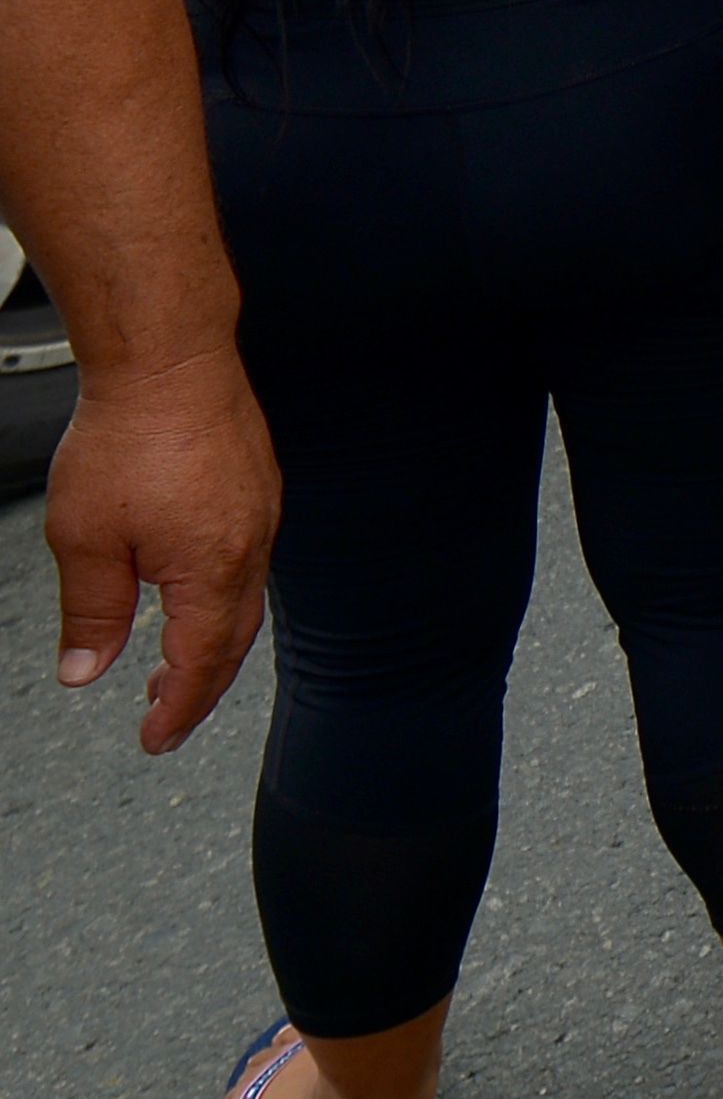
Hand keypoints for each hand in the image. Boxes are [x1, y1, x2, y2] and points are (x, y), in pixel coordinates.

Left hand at [43, 345, 277, 753]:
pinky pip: (249, 564)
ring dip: (210, 644)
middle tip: (165, 715)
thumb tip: (87, 669)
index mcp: (212, 571)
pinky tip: (192, 591)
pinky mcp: (258, 490)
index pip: (199, 665)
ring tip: (170, 663)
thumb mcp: (84, 538)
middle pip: (233, 643)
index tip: (155, 738)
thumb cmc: (130, 436)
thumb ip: (91, 612)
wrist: (169, 360)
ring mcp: (261, 517)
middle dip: (199, 687)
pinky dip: (222, 599)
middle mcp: (250, 548)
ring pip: (244, 603)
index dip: (175, 711)